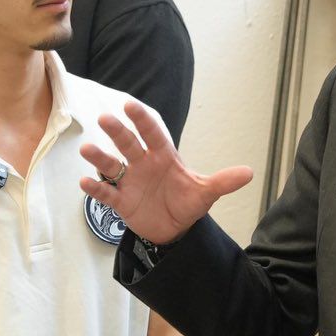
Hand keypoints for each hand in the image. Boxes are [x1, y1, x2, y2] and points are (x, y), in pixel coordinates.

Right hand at [78, 100, 252, 245]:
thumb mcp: (206, 193)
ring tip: (87, 149)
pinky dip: (96, 188)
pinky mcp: (121, 202)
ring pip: (112, 166)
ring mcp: (130, 182)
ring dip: (100, 157)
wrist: (174, 229)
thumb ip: (223, 181)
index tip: (131, 105)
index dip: (143, 120)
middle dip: (118, 132)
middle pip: (129, 145)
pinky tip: (85, 182)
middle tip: (105, 119)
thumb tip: (249, 173)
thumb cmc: (186, 203)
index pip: (153, 134)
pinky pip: (106, 193)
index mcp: (163, 157)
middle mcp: (143, 165)